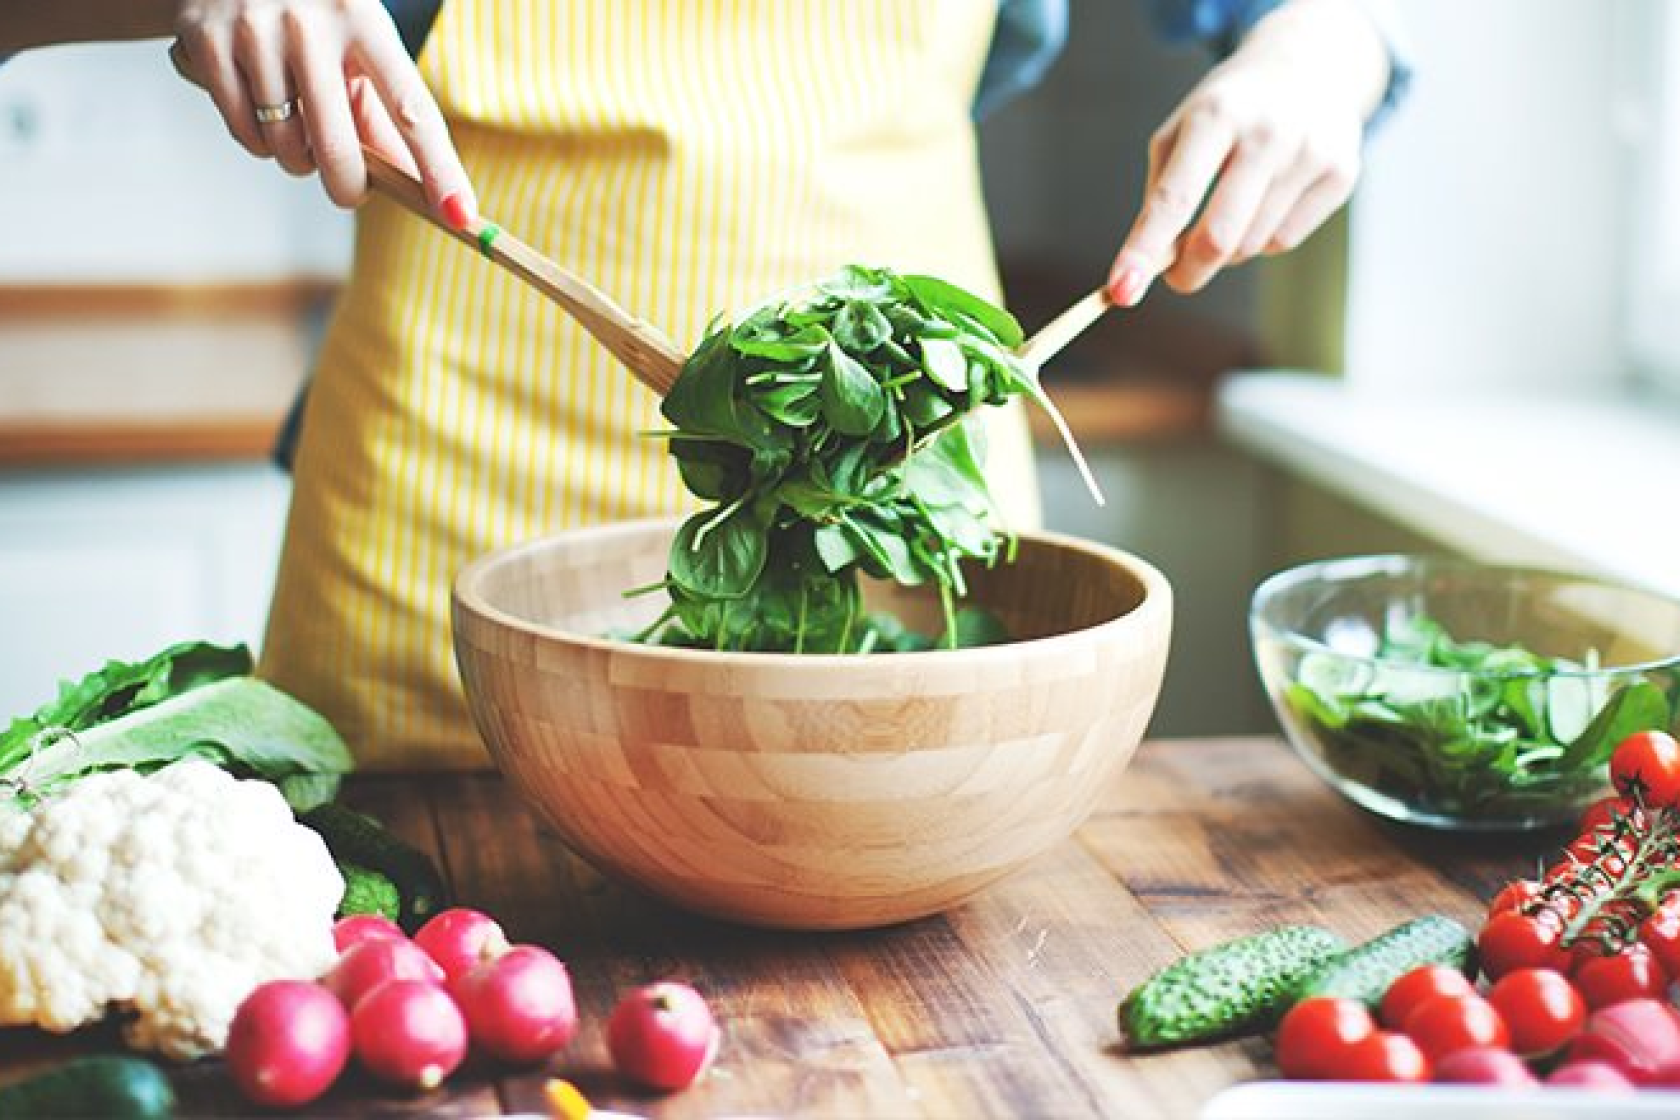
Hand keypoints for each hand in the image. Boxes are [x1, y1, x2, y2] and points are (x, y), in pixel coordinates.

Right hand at [170, 0, 475, 224]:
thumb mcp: (357, 43)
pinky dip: (259, 140)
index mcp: (364, 19)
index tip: (460, 214)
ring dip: (298, 158)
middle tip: (350, 193)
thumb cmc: (314, 14)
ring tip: (297, 123)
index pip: (411, 109)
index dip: (439, 167)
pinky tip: (261, 107)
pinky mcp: (206, 43)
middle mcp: (310, 22)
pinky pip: (245, 134)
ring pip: (286, 147)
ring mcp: (254, 30)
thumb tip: (412, 185)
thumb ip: (383, 111)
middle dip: (348, 187)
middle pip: (337, 147)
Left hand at [1107, 0, 1389, 306]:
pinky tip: (1268, 198)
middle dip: (1188, 271)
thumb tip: (1152, 267)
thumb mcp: (1180, 135)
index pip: (1173, 199)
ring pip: (1251, 245)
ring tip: (1231, 206)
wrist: (1306, 67)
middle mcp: (1267, 132)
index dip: (1144, 250)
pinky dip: (1263, 237)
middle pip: (1218, 237)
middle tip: (1176, 277)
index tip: (1120, 291)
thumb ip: (1161, 199)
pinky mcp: (1341, 173)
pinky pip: (1284, 241)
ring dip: (1228, 248)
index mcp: (1215, 116)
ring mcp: (1310, 152)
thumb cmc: (1226, 113)